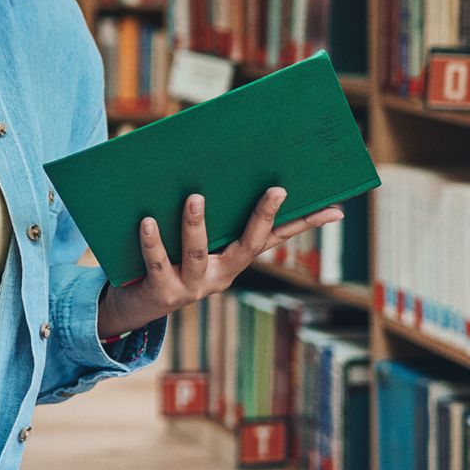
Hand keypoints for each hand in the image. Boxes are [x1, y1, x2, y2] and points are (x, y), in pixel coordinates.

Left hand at [95, 188, 344, 339]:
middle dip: (264, 217)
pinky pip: (158, 263)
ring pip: (197, 254)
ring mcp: (192, 286)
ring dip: (196, 225)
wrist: (135, 304)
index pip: (276, 238)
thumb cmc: (167, 257)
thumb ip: (206, 208)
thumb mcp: (193, 236)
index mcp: (233, 259)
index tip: (334, 208)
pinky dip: (153, 242)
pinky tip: (146, 221)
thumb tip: (210, 164)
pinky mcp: (163, 293)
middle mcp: (220, 275)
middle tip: (277, 189)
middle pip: (248, 246)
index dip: (305, 225)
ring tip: (195, 197)